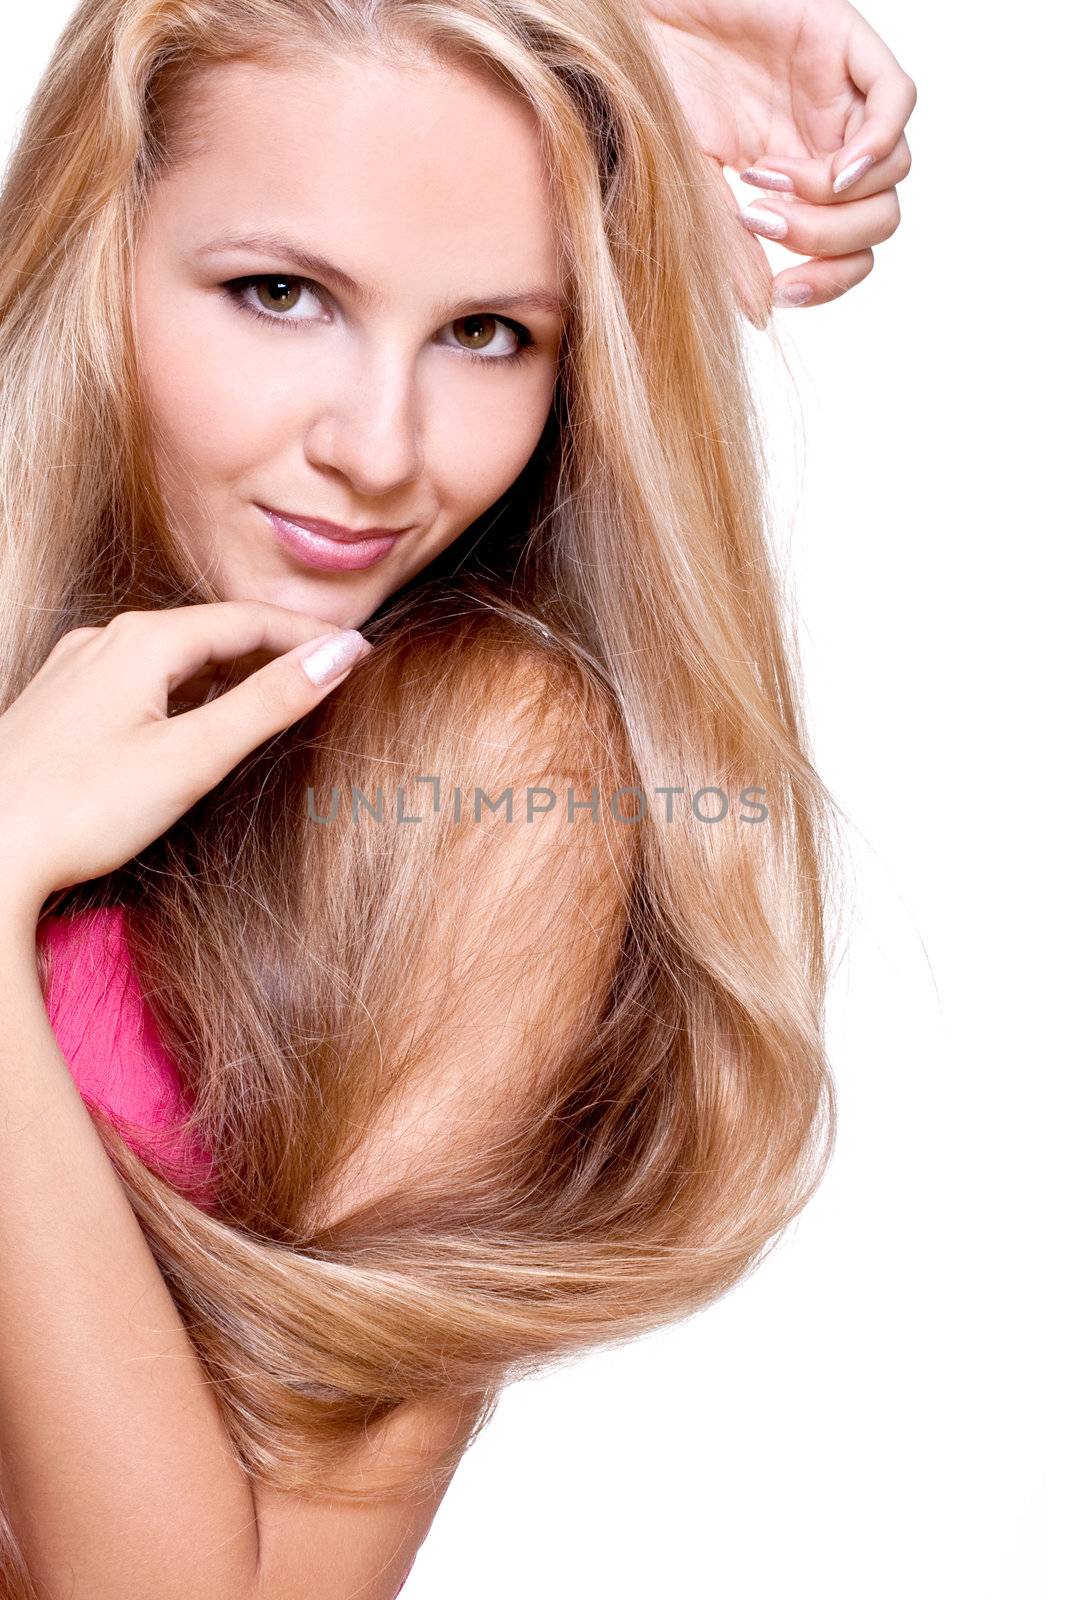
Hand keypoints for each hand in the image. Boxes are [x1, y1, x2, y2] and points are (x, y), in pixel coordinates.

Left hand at [0, 603, 371, 912]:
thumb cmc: (82, 810)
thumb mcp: (193, 756)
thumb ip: (271, 702)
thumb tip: (341, 654)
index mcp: (142, 641)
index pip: (247, 620)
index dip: (308, 634)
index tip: (360, 650)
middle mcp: (104, 642)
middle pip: (210, 632)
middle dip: (273, 648)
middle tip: (330, 671)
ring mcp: (76, 672)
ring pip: (173, 656)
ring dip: (230, 670)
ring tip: (277, 692)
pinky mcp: (60, 706)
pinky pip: (140, 679)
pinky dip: (187, 690)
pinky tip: (197, 721)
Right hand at [639, 0, 916, 319]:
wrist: (636, 22)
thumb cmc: (653, 94)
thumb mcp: (691, 188)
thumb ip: (732, 248)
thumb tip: (764, 314)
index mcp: (796, 180)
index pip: (851, 247)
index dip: (831, 278)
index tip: (785, 291)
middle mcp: (826, 140)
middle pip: (878, 217)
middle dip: (826, 240)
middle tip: (762, 223)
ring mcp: (840, 93)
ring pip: (893, 169)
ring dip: (832, 198)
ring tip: (764, 179)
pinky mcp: (842, 42)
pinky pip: (896, 101)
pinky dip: (876, 145)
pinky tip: (834, 169)